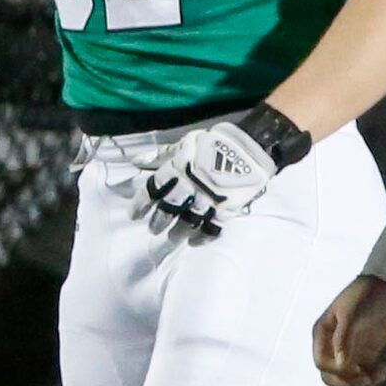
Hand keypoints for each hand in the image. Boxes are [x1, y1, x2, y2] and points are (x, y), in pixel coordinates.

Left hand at [137, 103, 307, 240]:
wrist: (251, 146)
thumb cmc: (214, 142)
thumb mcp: (185, 143)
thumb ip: (161, 155)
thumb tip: (137, 163)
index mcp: (178, 168)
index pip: (152, 190)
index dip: (140, 204)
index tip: (134, 215)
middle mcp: (190, 186)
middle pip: (168, 210)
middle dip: (159, 222)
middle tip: (153, 230)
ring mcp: (209, 199)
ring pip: (188, 223)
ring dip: (178, 232)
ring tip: (173, 237)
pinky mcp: (227, 209)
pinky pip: (212, 229)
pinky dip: (202, 238)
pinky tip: (194, 242)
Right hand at [314, 274, 385, 385]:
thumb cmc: (365, 296)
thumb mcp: (352, 314)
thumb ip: (343, 339)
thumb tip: (340, 365)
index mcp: (323, 333)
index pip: (321, 363)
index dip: (336, 370)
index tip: (356, 367)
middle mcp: (332, 345)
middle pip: (330, 375)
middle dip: (347, 381)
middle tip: (366, 378)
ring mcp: (349, 350)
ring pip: (347, 378)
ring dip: (362, 381)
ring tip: (379, 373)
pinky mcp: (366, 353)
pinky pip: (364, 373)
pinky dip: (374, 376)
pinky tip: (385, 368)